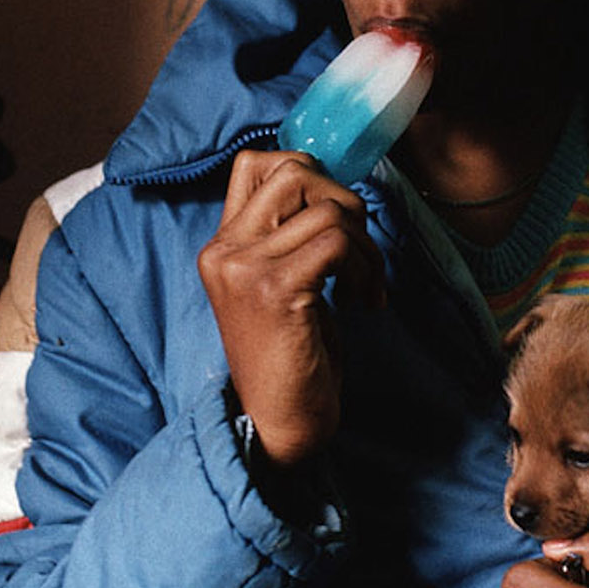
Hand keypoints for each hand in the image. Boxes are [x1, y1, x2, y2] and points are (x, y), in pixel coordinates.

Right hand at [198, 150, 384, 467]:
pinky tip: (362, 301)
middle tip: (359, 251)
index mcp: (223, 245)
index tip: (337, 220)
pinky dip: (365, 267)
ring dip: (365, 244)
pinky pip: (338, 242)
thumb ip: (290, 237)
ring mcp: (245, 267)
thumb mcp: (282, 284)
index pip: (256, 164)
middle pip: (295, 169)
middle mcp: (225, 249)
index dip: (311, 175)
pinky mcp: (275, 289)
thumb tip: (336, 190)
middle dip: (346, 201)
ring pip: (327, 207)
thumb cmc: (291, 356)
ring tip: (365, 285)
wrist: (280, 423)